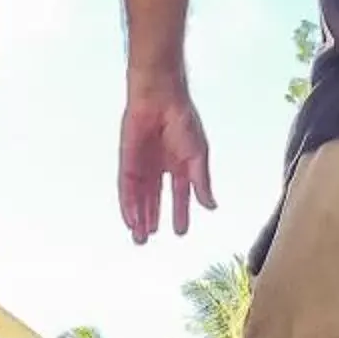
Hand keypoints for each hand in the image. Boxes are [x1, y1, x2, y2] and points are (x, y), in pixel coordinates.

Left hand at [119, 84, 214, 242]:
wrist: (160, 99)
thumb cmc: (181, 120)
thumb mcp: (198, 156)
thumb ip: (202, 183)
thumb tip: (211, 205)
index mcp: (180, 164)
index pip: (179, 194)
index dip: (179, 212)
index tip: (180, 230)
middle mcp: (160, 167)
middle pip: (154, 199)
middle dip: (151, 219)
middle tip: (148, 238)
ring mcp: (143, 165)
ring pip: (139, 197)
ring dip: (139, 216)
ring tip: (139, 237)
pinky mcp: (128, 161)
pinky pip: (127, 188)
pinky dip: (128, 204)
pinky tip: (130, 219)